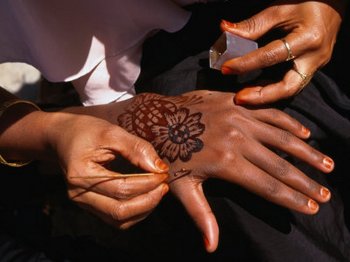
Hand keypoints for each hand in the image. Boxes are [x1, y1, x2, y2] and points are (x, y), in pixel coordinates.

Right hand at [46, 112, 168, 228]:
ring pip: (119, 220)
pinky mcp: (90, 205)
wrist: (62, 137)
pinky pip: (116, 218)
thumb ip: (136, 148)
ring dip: (144, 209)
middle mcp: (79, 195)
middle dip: (149, 200)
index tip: (164, 173)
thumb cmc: (85, 131)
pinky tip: (146, 196)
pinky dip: (135, 211)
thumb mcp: (110, 132)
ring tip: (158, 191)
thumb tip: (160, 167)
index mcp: (80, 175)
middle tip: (164, 184)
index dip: (147, 183)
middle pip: (120, 211)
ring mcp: (83, 203)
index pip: (121, 188)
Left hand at [114, 90, 333, 251]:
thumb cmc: (168, 153)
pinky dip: (289, 124)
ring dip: (307, 152)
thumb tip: (211, 246)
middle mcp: (238, 140)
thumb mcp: (182, 186)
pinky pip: (270, 113)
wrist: (157, 117)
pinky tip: (304, 133)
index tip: (311, 207)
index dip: (291, 198)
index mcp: (226, 163)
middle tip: (326, 193)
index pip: (267, 185)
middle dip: (305, 181)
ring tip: (327, 164)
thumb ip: (201, 214)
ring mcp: (240, 119)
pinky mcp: (238, 104)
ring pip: (282, 138)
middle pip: (280, 165)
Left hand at [220, 0, 342, 104]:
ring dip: (266, 95)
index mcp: (308, 39)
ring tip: (244, 95)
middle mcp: (315, 57)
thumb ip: (253, 25)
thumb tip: (225, 29)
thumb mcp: (280, 9)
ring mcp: (316, 65)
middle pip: (288, 87)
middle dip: (261, 96)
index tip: (226, 68)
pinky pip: (291, 83)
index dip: (246, 64)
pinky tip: (256, 88)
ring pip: (290, 90)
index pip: (271, 56)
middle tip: (239, 98)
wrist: (333, 4)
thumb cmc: (308, 1)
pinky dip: (272, 88)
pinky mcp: (312, 68)